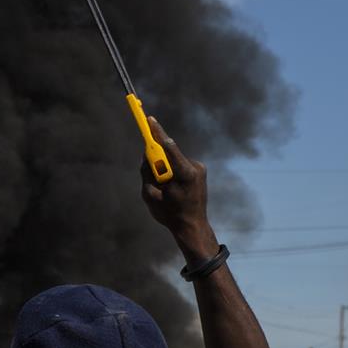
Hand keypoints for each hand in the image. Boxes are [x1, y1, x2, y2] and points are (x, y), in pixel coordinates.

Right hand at [139, 117, 212, 247]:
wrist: (192, 227)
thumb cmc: (170, 214)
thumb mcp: (150, 195)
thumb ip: (147, 173)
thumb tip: (147, 155)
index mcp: (185, 173)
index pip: (168, 146)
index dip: (157, 132)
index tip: (149, 120)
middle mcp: (195, 167)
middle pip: (169, 154)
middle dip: (157, 160)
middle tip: (154, 177)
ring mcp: (199, 168)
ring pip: (174, 160)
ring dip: (165, 168)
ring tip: (166, 190)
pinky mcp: (200, 171)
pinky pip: (180, 165)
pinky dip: (172, 172)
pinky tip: (172, 189)